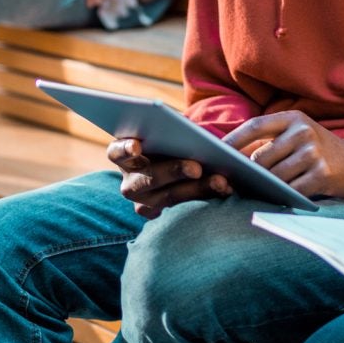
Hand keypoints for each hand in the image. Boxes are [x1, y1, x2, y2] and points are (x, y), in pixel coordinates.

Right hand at [107, 137, 231, 218]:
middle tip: (196, 166)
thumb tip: (181, 125)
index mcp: (123, 155)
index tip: (138, 145)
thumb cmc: (171, 139)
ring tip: (221, 181)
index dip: (124, 148)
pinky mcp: (166, 217)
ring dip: (197, 189)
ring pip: (169, 198)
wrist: (179, 164)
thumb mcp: (169, 132)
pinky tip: (227, 189)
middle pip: (148, 178)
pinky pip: (186, 210)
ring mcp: (146, 203)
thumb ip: (169, 131)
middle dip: (173, 171)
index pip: (116, 151)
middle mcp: (129, 182)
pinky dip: (208, 198)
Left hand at [220, 111, 343, 199]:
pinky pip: (291, 190)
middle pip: (261, 156)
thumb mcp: (300, 135)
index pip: (255, 126)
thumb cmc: (322, 151)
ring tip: (252, 193)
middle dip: (247, 172)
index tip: (215, 151)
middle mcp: (303, 132)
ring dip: (263, 188)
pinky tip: (277, 200)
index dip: (233, 139)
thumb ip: (272, 141)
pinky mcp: (321, 175)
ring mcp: (313, 153)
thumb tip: (233, 156)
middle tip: (233, 182)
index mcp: (294, 119)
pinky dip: (281, 197)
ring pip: (274, 176)